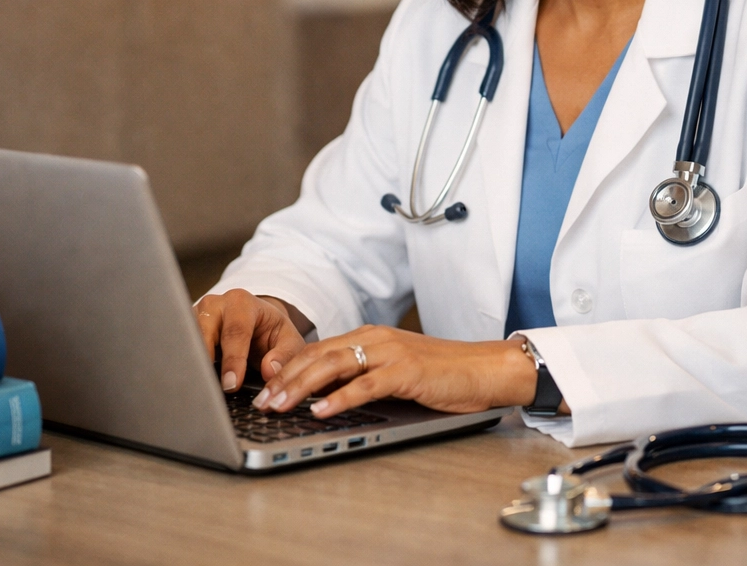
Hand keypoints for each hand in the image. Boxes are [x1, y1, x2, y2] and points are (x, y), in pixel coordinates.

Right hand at [194, 288, 307, 392]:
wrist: (255, 322)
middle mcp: (215, 304)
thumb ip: (285, 355)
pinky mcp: (184, 328)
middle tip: (210, 390)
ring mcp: (196, 315)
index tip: (232, 384)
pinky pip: (179, 346)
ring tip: (198, 388)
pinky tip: (191, 382)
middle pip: (203, 333)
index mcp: (242, 303)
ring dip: (192, 364)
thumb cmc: (271, 331)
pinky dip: (185, 364)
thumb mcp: (288, 340)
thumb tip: (270, 370)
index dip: (233, 360)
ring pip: (187, 340)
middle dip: (206, 363)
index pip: (235, 332)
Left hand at [253, 325, 536, 417]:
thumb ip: (363, 374)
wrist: (485, 368)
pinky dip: (339, 398)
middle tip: (261, 402)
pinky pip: (365, 384)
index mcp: (370, 336)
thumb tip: (324, 394)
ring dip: (301, 387)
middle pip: (318, 355)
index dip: (287, 369)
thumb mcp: (395, 369)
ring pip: (334, 366)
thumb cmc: (442, 373)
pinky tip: (320, 411)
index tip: (263, 389)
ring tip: (279, 406)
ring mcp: (391, 353)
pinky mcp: (407, 372)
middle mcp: (376, 339)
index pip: (318, 350)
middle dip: (284, 380)